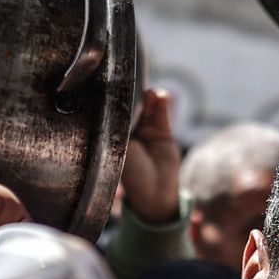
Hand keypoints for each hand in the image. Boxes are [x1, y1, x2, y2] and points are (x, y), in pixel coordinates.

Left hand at [120, 86, 180, 224]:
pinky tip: (161, 96)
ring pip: (149, 111)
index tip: (121, 86)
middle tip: (137, 87)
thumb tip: (124, 102)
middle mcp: (131, 134)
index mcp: (115, 136)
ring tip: (151, 91)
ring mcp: (147, 134)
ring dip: (150, 100)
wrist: (153, 192)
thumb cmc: (132, 174)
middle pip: (134, 108)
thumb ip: (124, 123)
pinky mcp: (163, 135)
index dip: (120, 100)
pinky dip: (162, 106)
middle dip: (136, 97)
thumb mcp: (121, 146)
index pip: (117, 113)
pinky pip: (162, 117)